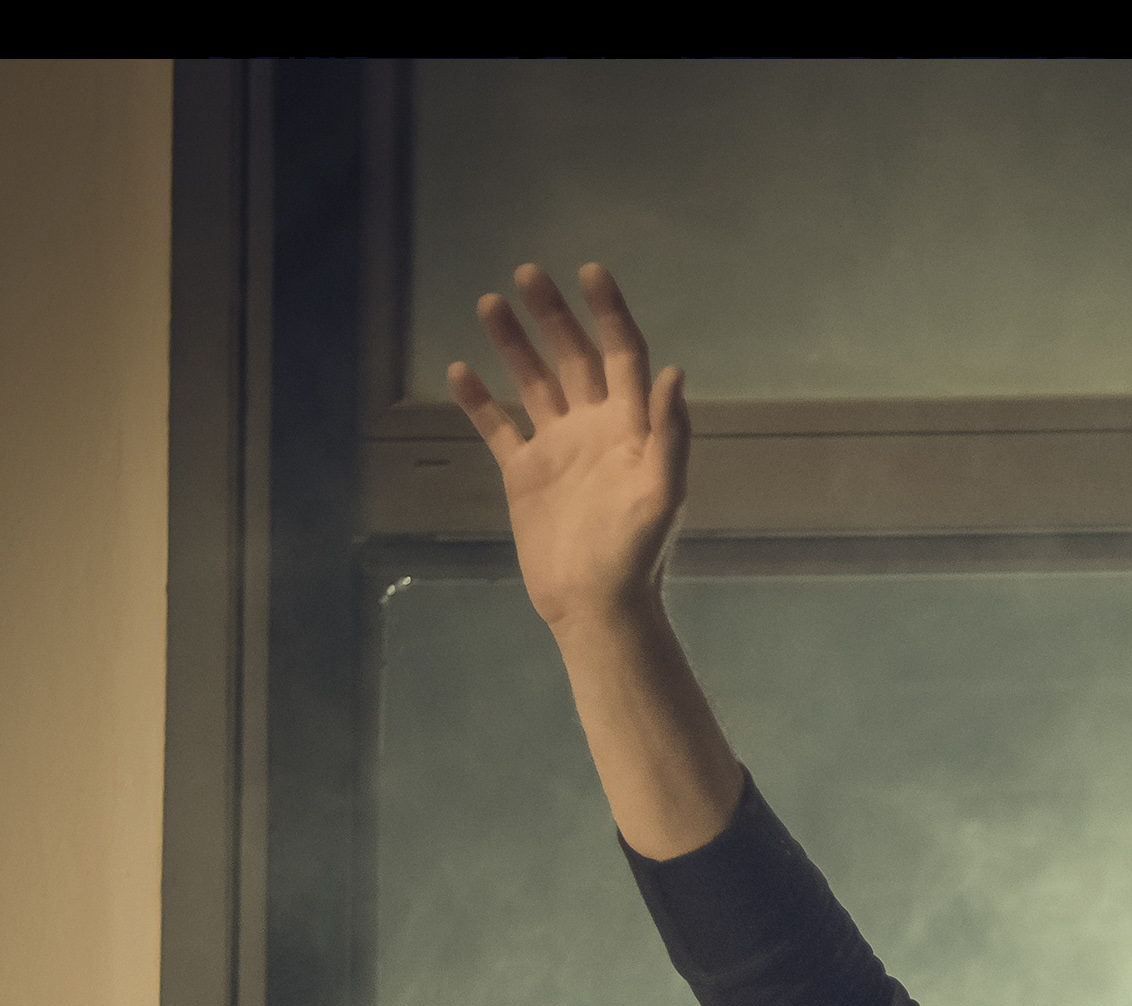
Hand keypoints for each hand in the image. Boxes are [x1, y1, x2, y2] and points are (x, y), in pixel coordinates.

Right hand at [446, 264, 689, 634]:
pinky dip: (479, 400)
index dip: (609, 313)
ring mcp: (558, 448)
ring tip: (490, 303)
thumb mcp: (662, 494)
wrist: (595, 605)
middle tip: (527, 274)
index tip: (589, 272)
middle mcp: (594, 428)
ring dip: (514, 344)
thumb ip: (670, 434)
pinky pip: (498, 427)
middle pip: (574, 357)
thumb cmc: (636, 554)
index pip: (622, 355)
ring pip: (534, 382)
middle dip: (553, 315)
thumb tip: (672, 373)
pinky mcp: (525, 473)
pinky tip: (459, 371)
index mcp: (630, 427)